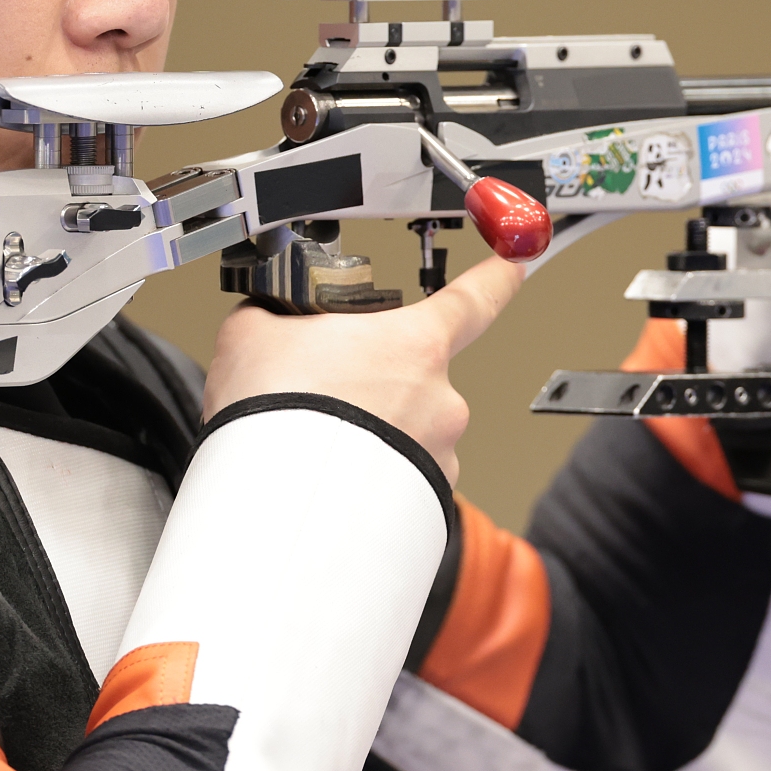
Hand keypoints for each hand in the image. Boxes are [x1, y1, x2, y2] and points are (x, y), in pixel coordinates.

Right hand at [203, 255, 524, 482]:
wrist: (273, 506)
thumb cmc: (272, 418)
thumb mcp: (257, 334)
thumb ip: (282, 314)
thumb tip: (273, 315)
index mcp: (416, 345)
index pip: (478, 297)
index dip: (497, 276)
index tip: (512, 263)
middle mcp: (442, 400)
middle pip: (420, 375)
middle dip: (378, 381)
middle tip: (326, 392)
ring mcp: (438, 456)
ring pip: (409, 431)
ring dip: (375, 433)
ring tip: (318, 440)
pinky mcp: (424, 503)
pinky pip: (402, 478)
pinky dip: (372, 474)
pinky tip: (329, 474)